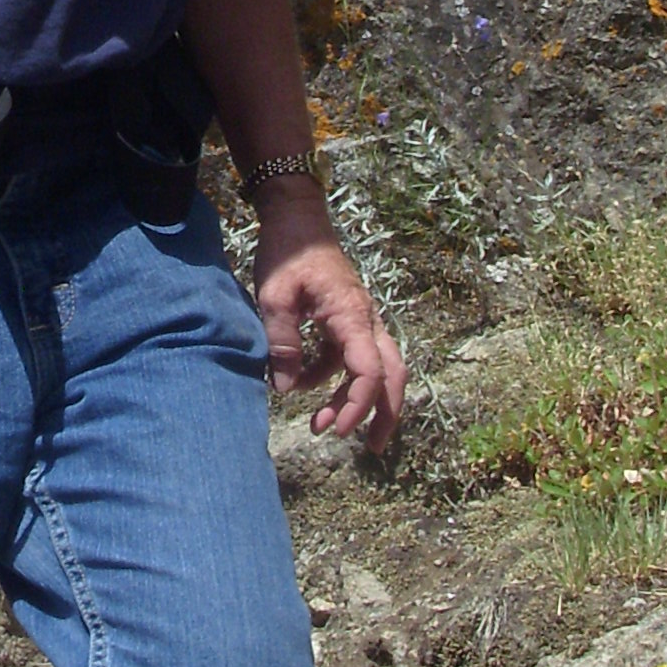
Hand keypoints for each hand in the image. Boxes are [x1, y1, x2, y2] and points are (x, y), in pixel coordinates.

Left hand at [253, 185, 405, 450]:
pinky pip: (348, 357)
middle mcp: (365, 320)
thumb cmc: (287, 252)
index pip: (369, 371)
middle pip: (392, 375)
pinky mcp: (346, 319)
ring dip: (353, 400)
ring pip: (374, 369)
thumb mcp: (274, 296)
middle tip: (371, 449)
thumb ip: (282, 343)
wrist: (296, 217)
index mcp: (352, 316)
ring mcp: (359, 319)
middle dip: (386, 415)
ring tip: (323, 426)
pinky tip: (299, 386)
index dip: (358, 405)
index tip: (337, 431)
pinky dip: (331, 378)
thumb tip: (284, 390)